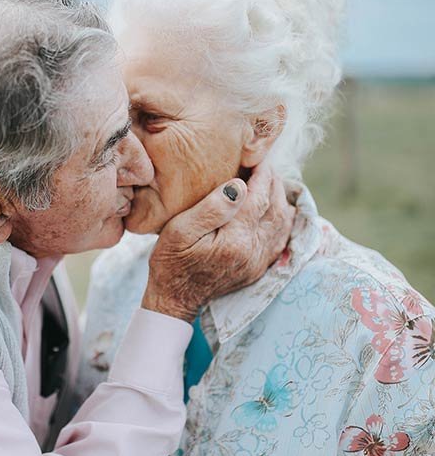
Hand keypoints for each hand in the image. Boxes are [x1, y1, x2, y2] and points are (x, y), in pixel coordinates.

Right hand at [142, 163, 294, 321]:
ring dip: (280, 198)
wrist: (175, 298)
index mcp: (236, 240)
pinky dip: (281, 218)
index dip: (261, 174)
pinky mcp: (259, 267)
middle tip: (264, 164)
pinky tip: (273, 207)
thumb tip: (239, 185)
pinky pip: (281, 238)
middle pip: (276, 208)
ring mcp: (259, 262)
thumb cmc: (171, 260)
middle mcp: (254, 252)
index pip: (259, 198)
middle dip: (273, 182)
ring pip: (283, 223)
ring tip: (269, 181)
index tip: (257, 156)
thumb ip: (212, 207)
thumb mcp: (181, 230)